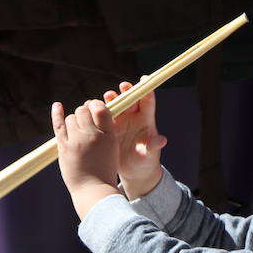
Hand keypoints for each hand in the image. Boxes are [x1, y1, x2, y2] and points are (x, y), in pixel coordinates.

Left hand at [52, 99, 122, 219]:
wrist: (93, 190)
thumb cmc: (103, 170)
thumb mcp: (112, 148)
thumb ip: (105, 130)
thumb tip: (92, 111)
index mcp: (108, 135)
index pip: (100, 108)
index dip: (95, 106)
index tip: (93, 110)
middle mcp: (93, 135)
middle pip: (83, 111)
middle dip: (83, 113)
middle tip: (83, 122)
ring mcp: (77, 141)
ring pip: (71, 117)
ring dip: (73, 120)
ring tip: (76, 132)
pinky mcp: (64, 148)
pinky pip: (59, 125)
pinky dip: (57, 114)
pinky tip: (57, 106)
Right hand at [103, 81, 166, 198]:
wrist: (132, 172)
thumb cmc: (145, 163)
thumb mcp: (149, 156)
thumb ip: (152, 146)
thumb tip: (161, 140)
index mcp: (146, 120)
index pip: (147, 101)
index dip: (147, 89)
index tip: (145, 79)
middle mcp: (133, 117)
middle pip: (130, 99)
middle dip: (126, 91)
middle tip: (123, 87)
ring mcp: (120, 121)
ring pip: (115, 105)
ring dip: (111, 99)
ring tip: (107, 97)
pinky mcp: (108, 128)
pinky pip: (102, 115)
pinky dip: (97, 110)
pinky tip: (92, 108)